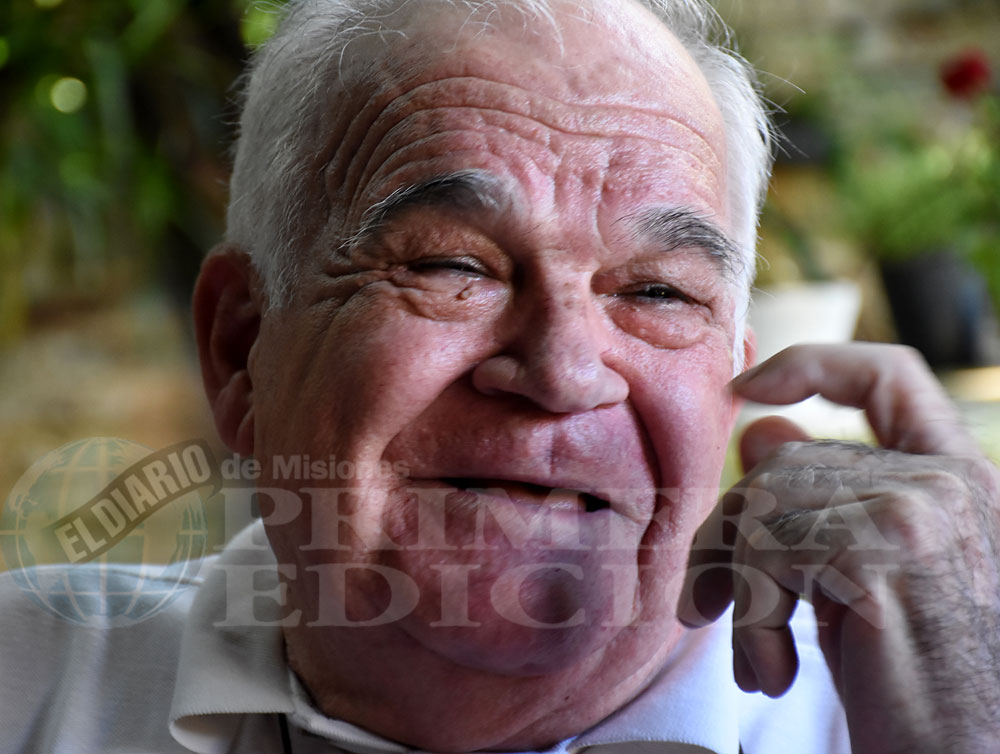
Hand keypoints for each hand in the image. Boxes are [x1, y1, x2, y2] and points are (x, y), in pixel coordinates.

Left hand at [678, 343, 999, 753]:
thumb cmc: (917, 688)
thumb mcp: (862, 581)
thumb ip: (822, 500)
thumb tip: (762, 429)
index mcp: (956, 481)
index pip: (889, 377)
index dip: (815, 363)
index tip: (748, 387)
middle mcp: (950, 482)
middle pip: (786, 461)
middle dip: (727, 535)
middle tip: (705, 605)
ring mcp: (923, 507)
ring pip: (763, 502)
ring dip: (734, 585)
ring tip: (755, 656)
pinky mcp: (886, 547)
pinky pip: (764, 550)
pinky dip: (748, 617)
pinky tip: (772, 674)